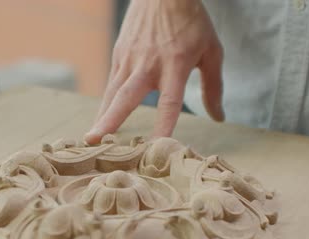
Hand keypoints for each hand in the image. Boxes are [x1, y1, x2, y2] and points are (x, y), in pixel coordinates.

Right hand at [85, 0, 223, 143]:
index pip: (169, 102)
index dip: (164, 125)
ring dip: (101, 116)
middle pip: (126, 97)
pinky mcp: (119, 55)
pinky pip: (111, 83)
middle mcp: (148, 64)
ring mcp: (129, 59)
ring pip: (112, 93)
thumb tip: (218, 117)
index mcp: (175, 64)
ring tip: (90, 138)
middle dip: (110, 120)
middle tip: (94, 140)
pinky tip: (101, 119)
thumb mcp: (211, 50)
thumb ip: (213, 86)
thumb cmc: (191, 21)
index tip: (158, 146)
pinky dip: (106, 103)